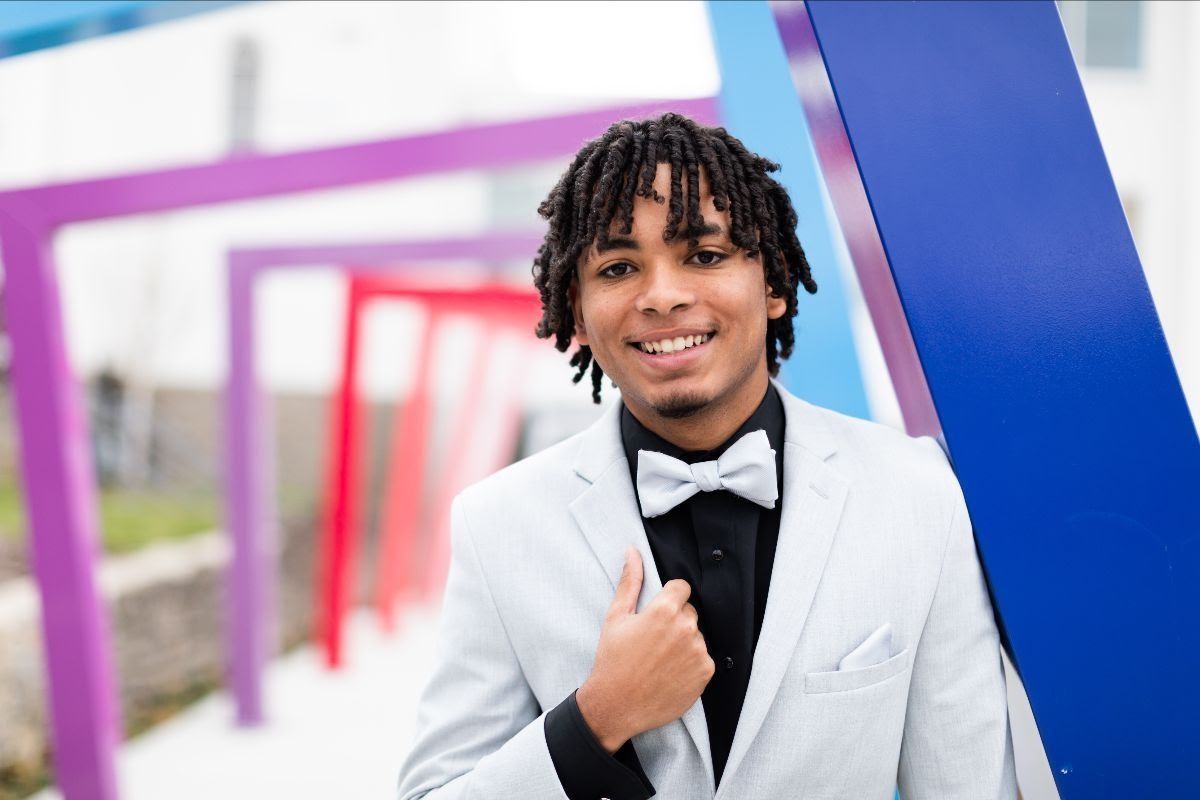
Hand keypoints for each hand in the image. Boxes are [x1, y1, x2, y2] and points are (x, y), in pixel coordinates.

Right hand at [576, 546, 714, 752]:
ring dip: (684, 642)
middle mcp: (686, 628)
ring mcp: (698, 651)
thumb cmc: (612, 660)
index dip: (668, 598)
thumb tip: (633, 552)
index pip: (681, 588)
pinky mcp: (705, 672)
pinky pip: (704, 658)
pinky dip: (691, 663)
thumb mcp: (616, 617)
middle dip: (676, 620)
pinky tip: (671, 672)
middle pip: (689, 612)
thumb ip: (630, 582)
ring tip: (661, 659)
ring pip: (696, 635)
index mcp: (664, 610)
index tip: (657, 614)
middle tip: (654, 641)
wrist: (615, 705)